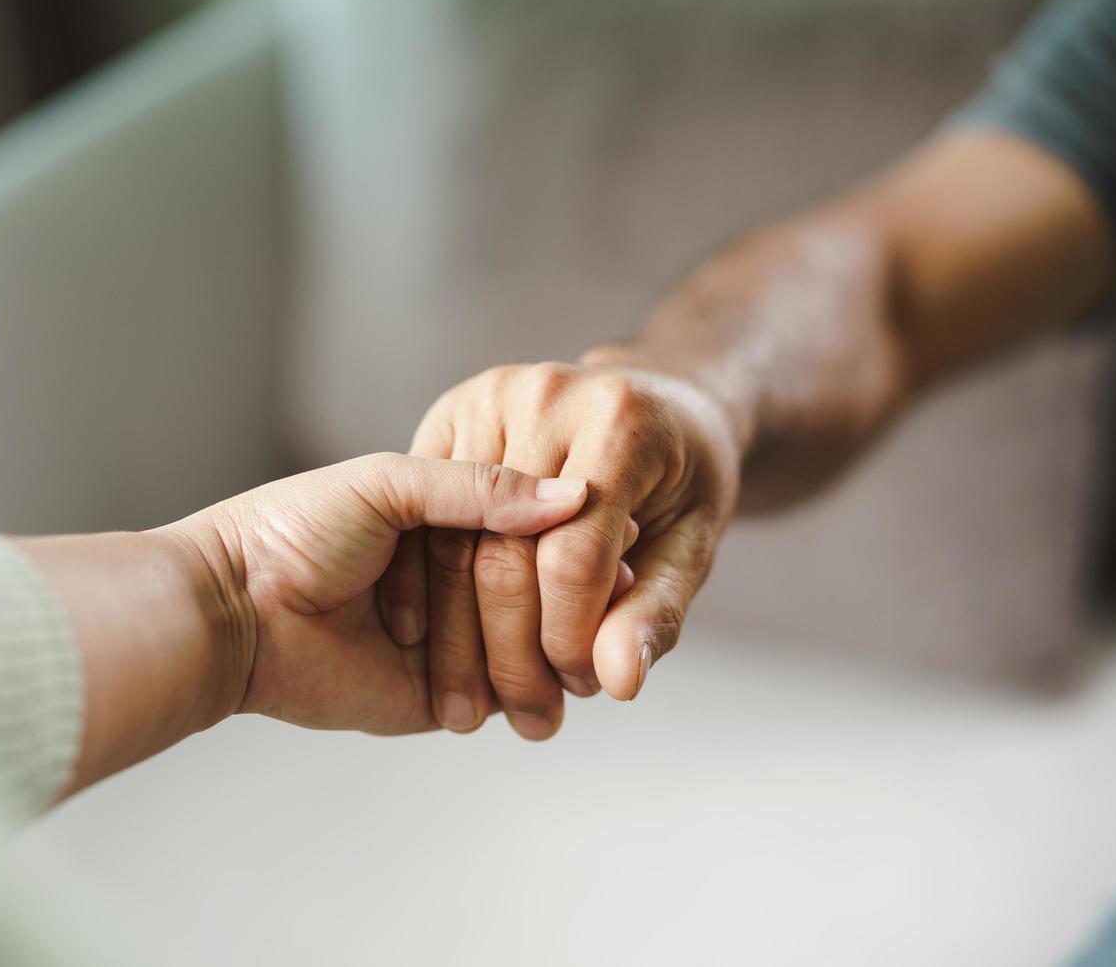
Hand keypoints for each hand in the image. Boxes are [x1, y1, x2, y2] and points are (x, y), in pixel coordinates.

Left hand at [169, 452, 588, 733]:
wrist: (233, 612)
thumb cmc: (296, 530)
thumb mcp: (388, 483)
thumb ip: (478, 488)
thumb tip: (574, 497)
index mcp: (439, 520)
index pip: (526, 527)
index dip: (572, 534)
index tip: (623, 533)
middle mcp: (450, 581)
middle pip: (535, 590)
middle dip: (576, 599)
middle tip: (623, 594)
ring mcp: (448, 641)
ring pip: (526, 646)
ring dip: (560, 649)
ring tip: (599, 643)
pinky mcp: (436, 698)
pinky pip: (500, 696)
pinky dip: (532, 692)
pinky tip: (568, 683)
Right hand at [379, 362, 741, 737]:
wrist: (652, 399)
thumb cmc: (681, 476)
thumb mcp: (692, 544)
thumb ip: (655, 612)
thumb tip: (618, 683)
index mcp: (618, 422)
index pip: (573, 556)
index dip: (571, 638)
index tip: (581, 688)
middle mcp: (543, 397)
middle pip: (502, 552)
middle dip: (512, 653)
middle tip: (530, 717)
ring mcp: (486, 399)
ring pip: (451, 543)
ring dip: (459, 639)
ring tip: (482, 707)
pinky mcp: (447, 413)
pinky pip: (424, 519)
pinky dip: (427, 593)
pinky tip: (439, 651)